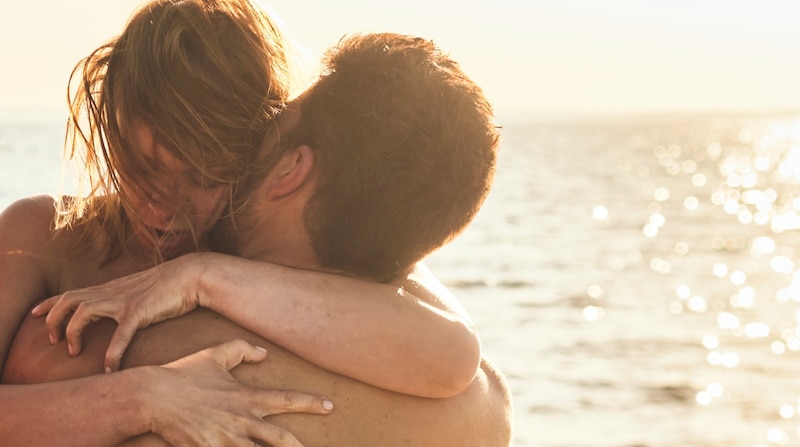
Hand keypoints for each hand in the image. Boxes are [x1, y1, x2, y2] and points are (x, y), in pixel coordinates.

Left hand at [32, 254, 204, 371]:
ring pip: (83, 311)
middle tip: (51, 341)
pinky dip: (112, 354)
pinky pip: (119, 336)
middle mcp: (112, 292)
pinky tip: (110, 369)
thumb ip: (127, 297)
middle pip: (68, 299)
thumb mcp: (142, 289)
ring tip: (75, 352)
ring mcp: (124, 300)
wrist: (193, 275)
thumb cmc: (172, 285)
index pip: (71, 292)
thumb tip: (120, 310)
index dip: (49, 303)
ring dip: (72, 333)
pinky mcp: (139, 311)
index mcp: (111, 288)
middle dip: (52, 320)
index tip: (34, 314)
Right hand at [145, 339, 332, 445]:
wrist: (152, 396)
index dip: (309, 403)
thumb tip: (263, 352)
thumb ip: (241, 350)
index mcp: (246, 397)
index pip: (286, 399)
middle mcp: (241, 420)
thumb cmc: (184, 374)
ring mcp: (225, 439)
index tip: (329, 406)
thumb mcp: (215, 354)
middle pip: (279, 439)